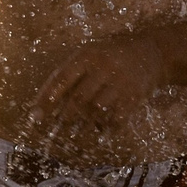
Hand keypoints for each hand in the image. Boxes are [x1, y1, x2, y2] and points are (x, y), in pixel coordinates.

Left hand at [36, 28, 173, 143]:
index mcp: (87, 56)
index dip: (47, 99)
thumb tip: (42, 102)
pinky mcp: (134, 96)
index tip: (35, 117)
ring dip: (83, 126)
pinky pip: (117, 118)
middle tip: (55, 130)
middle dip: (64, 117)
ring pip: (96, 110)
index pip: (62, 79)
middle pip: (78, 99)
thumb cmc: (110, 55)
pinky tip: (100, 134)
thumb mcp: (89, 54)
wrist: (151, 52)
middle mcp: (103, 68)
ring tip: (74, 134)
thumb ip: (68, 74)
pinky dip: (106, 129)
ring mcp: (120, 83)